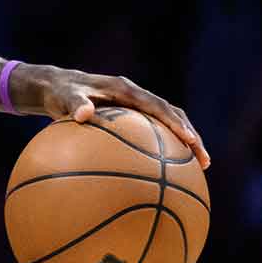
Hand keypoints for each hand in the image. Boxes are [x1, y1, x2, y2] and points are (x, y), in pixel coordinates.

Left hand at [27, 64, 210, 168]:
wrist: (56, 87)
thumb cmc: (59, 93)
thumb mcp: (64, 97)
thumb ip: (74, 104)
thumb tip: (84, 114)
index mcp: (126, 90)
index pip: (159, 107)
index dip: (175, 123)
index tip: (189, 139)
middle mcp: (136, 97)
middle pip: (173, 116)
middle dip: (192, 137)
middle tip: (204, 161)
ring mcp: (136, 108)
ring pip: (168, 125)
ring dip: (184, 144)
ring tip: (198, 170)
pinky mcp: (131, 118)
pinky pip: (152, 135)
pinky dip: (162, 150)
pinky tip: (163, 174)